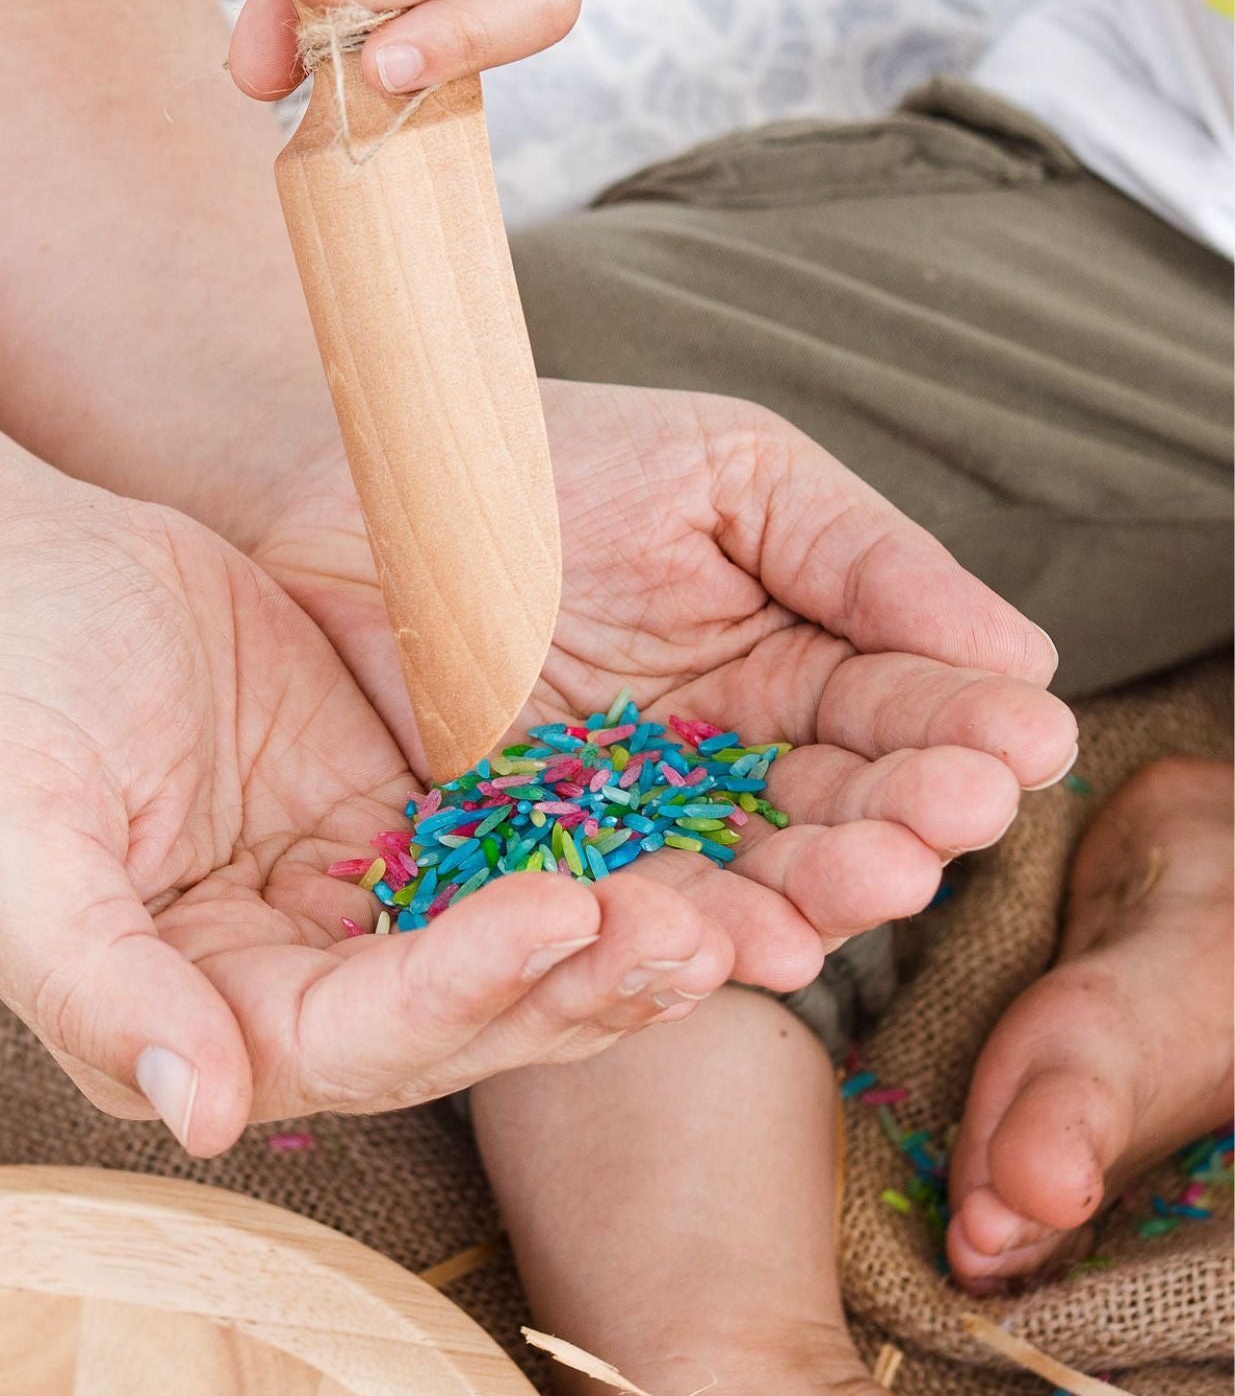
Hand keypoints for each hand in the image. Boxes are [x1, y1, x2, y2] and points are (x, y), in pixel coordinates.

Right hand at [0, 483, 736, 1150]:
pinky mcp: (411, 839)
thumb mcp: (7, 826)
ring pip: (518, 955)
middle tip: (700, 932)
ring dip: (622, 939)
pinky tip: (704, 834)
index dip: (457, 990)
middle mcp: (295, 997)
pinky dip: (610, 854)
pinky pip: (526, 855)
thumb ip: (87, 970)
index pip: (348, 1038)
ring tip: (735, 905)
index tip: (557, 918)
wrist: (29, 584)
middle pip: (464, 1019)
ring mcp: (363, 920)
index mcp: (197, 1021)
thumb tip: (200, 1110)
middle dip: (581, 984)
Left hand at [253, 382, 1080, 990]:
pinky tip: (751, 940)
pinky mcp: (539, 867)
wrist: (366, 481)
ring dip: (820, 893)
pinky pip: (623, 906)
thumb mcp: (732, 475)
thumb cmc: (554, 455)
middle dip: (904, 824)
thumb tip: (1024, 656)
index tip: (1029, 749)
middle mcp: (733, 758)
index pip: (903, 709)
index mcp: (797, 659)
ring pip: (751, 875)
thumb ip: (864, 560)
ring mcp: (640, 821)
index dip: (965, 731)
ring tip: (872, 889)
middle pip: (842, 810)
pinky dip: (686, 928)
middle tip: (950, 831)